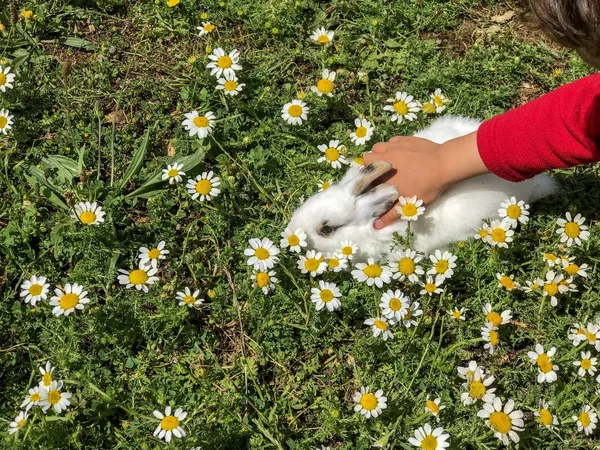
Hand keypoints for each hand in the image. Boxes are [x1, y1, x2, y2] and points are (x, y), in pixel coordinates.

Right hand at [363, 131, 487, 228]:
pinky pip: (392, 141)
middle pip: (366, 158)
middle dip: (370, 166)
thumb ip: (390, 214)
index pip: (364, 177)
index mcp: (382, 175)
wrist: (444, 164)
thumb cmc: (426, 186)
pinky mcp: (404, 139)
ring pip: (377, 147)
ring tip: (389, 162)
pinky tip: (402, 154)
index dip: (366, 181)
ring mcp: (393, 146)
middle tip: (382, 173)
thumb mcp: (408, 204)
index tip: (373, 185)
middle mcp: (383, 159)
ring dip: (379, 154)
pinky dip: (393, 147)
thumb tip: (376, 226)